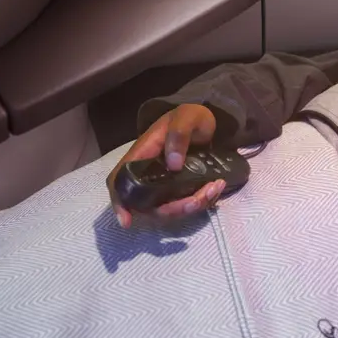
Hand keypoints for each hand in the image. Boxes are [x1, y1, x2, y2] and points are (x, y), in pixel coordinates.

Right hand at [107, 103, 227, 227]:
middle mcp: (149, 173)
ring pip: (170, 208)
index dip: (120, 202)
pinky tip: (217, 188)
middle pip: (149, 204)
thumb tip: (173, 164)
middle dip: (176, 209)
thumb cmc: (190, 116)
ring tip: (215, 188)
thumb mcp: (186, 117)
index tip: (127, 221)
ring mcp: (164, 183)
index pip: (120, 181)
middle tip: (201, 198)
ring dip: (193, 205)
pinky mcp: (180, 188)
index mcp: (142, 155)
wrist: (206, 121)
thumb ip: (179, 134)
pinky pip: (186, 204)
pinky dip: (202, 201)